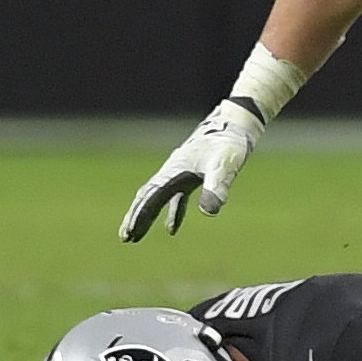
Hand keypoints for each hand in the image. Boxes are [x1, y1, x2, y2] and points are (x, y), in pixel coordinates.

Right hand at [119, 100, 264, 241]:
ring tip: (136, 236)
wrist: (236, 123)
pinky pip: (176, 198)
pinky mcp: (193, 175)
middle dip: (136, 217)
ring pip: (158, 198)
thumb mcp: (224, 165)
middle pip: (148, 197)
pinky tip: (171, 229)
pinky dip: (172, 212)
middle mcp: (173, 171)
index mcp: (175, 170)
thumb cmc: (229, 143)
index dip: (140, 214)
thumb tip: (209, 212)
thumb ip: (216, 186)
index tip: (129, 232)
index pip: (151, 196)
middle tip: (125, 237)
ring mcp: (182, 173)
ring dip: (147, 216)